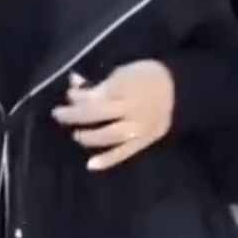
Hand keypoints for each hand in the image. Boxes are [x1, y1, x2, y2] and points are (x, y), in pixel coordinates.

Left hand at [52, 61, 174, 170]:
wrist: (179, 89)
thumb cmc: (146, 76)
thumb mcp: (122, 72)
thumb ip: (98, 83)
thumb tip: (73, 84)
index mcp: (124, 88)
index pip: (93, 97)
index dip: (76, 100)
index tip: (65, 99)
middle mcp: (130, 109)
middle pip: (95, 115)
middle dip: (74, 116)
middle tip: (58, 115)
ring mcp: (138, 127)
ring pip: (107, 136)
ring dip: (87, 137)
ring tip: (77, 135)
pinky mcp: (144, 141)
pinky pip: (124, 153)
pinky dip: (107, 160)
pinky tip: (91, 165)